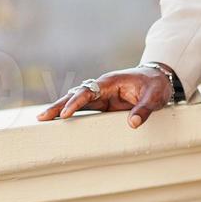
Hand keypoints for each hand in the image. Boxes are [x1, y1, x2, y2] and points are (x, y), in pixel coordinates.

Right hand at [36, 65, 173, 128]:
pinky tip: (59, 119)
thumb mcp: (154, 97)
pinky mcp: (103, 102)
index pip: (88, 92)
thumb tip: (133, 124)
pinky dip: (71, 112)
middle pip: (76, 96)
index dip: (76, 103)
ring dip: (60, 109)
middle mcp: (102, 87)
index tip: (65, 114)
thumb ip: (144, 110)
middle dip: (59, 106)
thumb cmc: (156, 85)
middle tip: (42, 117)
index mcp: (110, 82)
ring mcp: (101, 95)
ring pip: (76, 101)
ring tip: (43, 119)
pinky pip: (84, 107)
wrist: (158, 78)